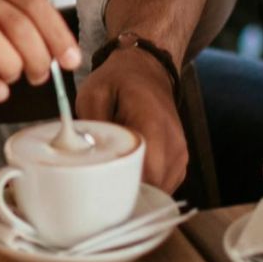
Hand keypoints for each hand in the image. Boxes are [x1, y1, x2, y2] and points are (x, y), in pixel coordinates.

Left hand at [74, 49, 186, 190]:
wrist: (147, 69)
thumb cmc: (119, 80)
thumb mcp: (94, 93)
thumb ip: (91, 125)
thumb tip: (83, 156)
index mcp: (152, 125)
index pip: (144, 173)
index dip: (120, 187)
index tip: (98, 187)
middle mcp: (173, 143)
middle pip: (152, 187)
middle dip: (124, 192)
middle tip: (99, 186)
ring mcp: (180, 154)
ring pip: (159, 190)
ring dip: (136, 189)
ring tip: (112, 176)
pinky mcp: (179, 162)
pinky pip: (163, 186)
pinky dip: (145, 185)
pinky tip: (127, 172)